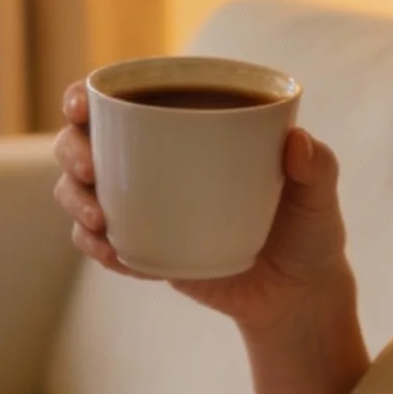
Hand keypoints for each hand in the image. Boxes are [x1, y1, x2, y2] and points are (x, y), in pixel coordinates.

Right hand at [51, 81, 357, 336]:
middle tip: (92, 173)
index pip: (119, 99)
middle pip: (82, 142)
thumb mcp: (320, 197)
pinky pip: (99, 245)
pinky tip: (117, 256)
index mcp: (184, 126)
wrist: (297, 296)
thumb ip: (318, 166)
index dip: (83, 97)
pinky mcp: (141, 249)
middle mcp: (152, 160)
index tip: (80, 107)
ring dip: (75, 201)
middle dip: (72, 152)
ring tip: (101, 222)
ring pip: (79, 192)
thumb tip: (297, 142)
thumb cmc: (309, 231)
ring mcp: (141, 206)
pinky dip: (98, 249)